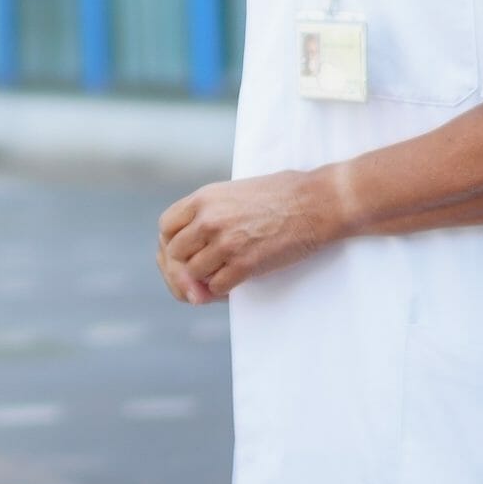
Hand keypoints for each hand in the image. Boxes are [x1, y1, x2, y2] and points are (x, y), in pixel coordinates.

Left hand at [157, 170, 337, 304]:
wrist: (316, 203)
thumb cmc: (278, 196)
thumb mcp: (231, 193)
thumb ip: (206, 214)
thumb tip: (188, 245)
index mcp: (203, 198)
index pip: (165, 227)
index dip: (173, 242)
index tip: (187, 250)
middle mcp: (208, 220)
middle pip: (175, 253)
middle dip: (187, 263)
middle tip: (203, 268)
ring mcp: (226, 243)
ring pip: (193, 273)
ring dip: (205, 278)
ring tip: (222, 273)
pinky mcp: (245, 265)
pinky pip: (216, 287)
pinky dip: (222, 289)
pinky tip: (234, 281)